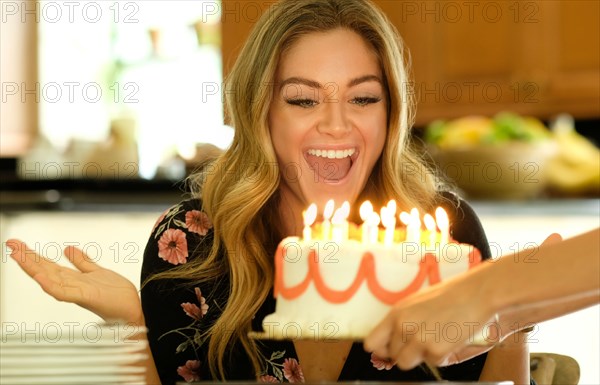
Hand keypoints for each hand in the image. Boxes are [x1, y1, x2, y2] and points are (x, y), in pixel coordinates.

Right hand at [6, 239, 142, 323]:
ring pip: (50, 279)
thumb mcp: (97, 272)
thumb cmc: (117, 296)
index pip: (48, 265)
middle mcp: (72, 286)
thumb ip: (82, 262)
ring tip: (18, 255)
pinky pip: (65, 293)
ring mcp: (78, 292)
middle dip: (27, 257)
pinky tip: (41, 278)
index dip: (33, 255)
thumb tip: (67, 248)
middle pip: (45, 270)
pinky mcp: (87, 298)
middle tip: (11, 244)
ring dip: (33, 268)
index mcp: (74, 279)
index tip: (17, 244)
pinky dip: (52, 286)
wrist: (134, 310)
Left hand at [363, 232, 562, 369]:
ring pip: (407, 363)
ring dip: (420, 356)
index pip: (372, 342)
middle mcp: (403, 327)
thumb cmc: (450, 295)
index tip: (388, 350)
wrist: (478, 293)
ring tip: (435, 339)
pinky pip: (433, 363)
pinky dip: (442, 356)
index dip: (381, 349)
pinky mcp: (437, 351)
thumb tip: (390, 345)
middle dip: (405, 352)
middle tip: (423, 340)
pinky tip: (451, 338)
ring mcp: (419, 340)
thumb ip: (401, 322)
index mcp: (396, 313)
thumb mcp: (416, 303)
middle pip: (392, 356)